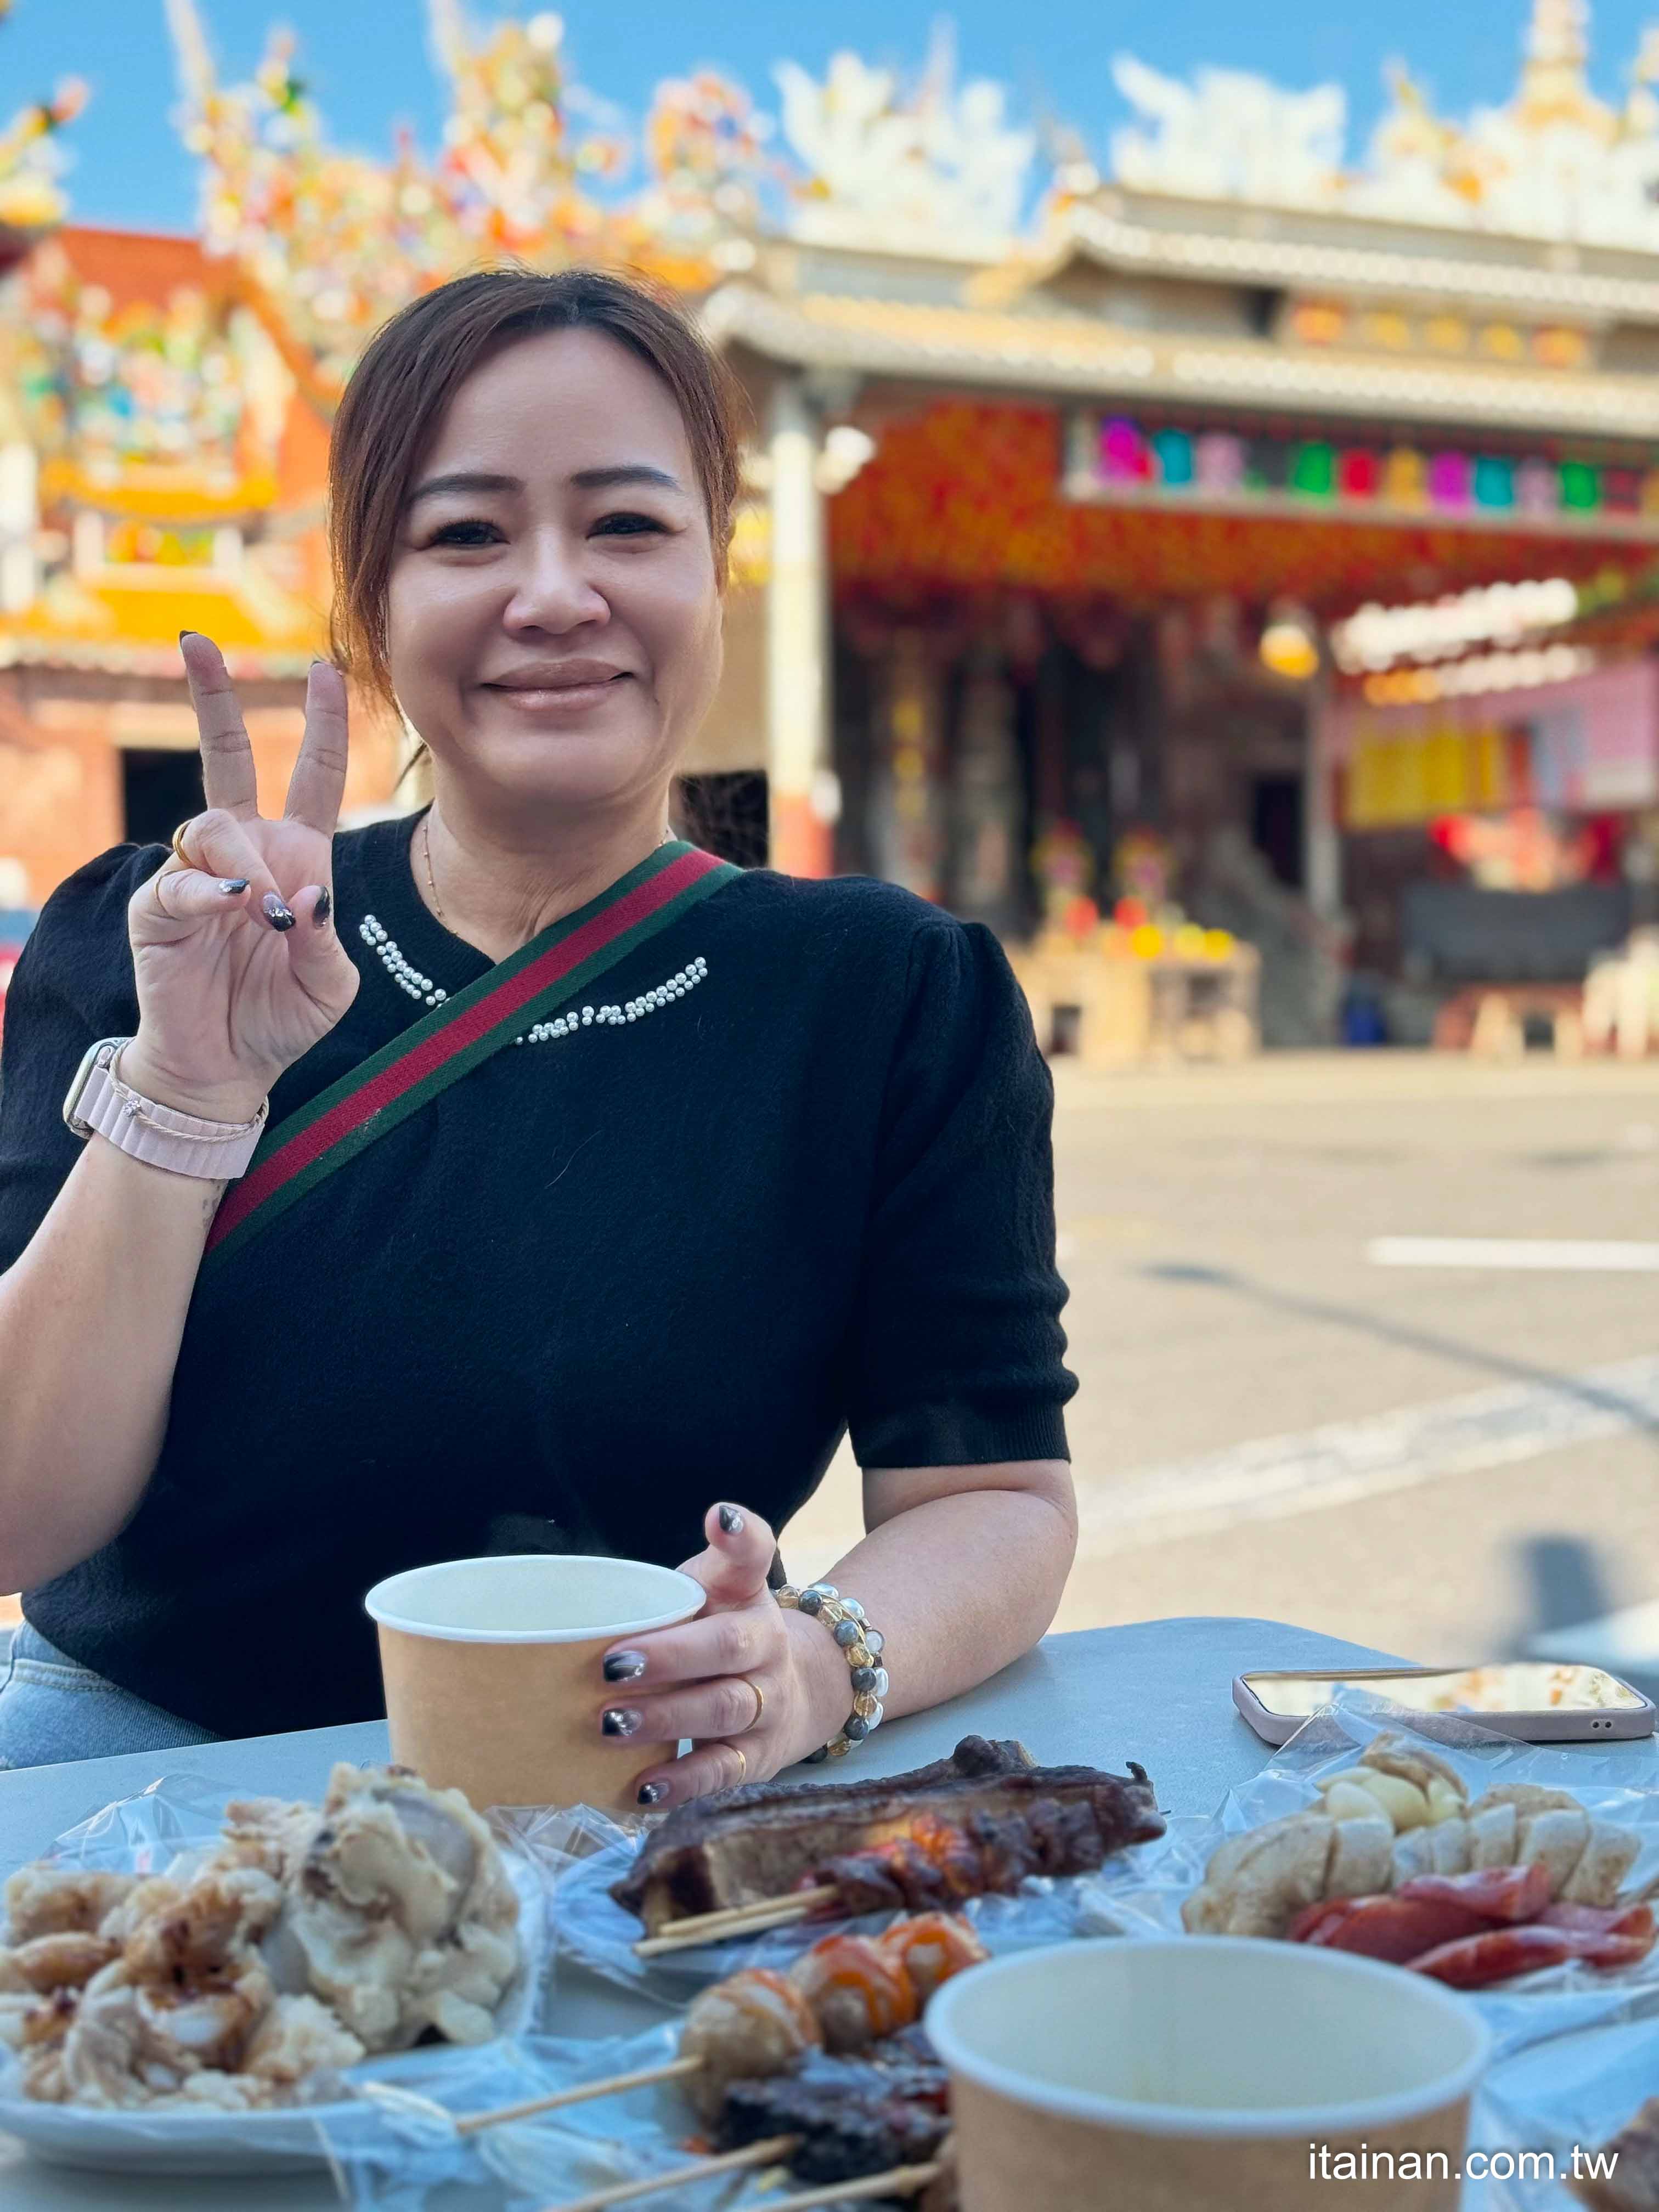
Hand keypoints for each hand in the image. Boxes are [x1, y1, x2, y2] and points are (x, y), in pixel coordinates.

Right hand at [121, 634, 360, 1121]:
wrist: (229, 1070)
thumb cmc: (282, 1018)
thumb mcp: (330, 982)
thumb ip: (328, 938)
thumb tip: (310, 894)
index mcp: (297, 856)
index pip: (312, 775)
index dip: (321, 723)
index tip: (326, 670)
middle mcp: (245, 852)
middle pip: (225, 757)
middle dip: (212, 698)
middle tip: (197, 642)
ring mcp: (197, 876)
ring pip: (215, 828)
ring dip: (247, 864)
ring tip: (266, 915)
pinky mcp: (159, 910)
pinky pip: (181, 882)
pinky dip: (209, 891)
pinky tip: (235, 907)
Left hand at [598, 1504, 850, 1808]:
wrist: (797, 1691)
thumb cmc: (723, 1631)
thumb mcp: (716, 1588)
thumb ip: (688, 1573)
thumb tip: (681, 1537)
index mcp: (751, 1597)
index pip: (755, 1556)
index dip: (739, 1537)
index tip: (717, 1518)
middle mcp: (768, 1649)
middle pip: (725, 1648)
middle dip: (669, 1656)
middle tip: (610, 1666)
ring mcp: (768, 1705)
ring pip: (721, 1710)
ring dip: (664, 1718)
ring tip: (610, 1723)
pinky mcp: (756, 1759)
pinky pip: (720, 1772)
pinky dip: (682, 1782)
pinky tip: (642, 1788)